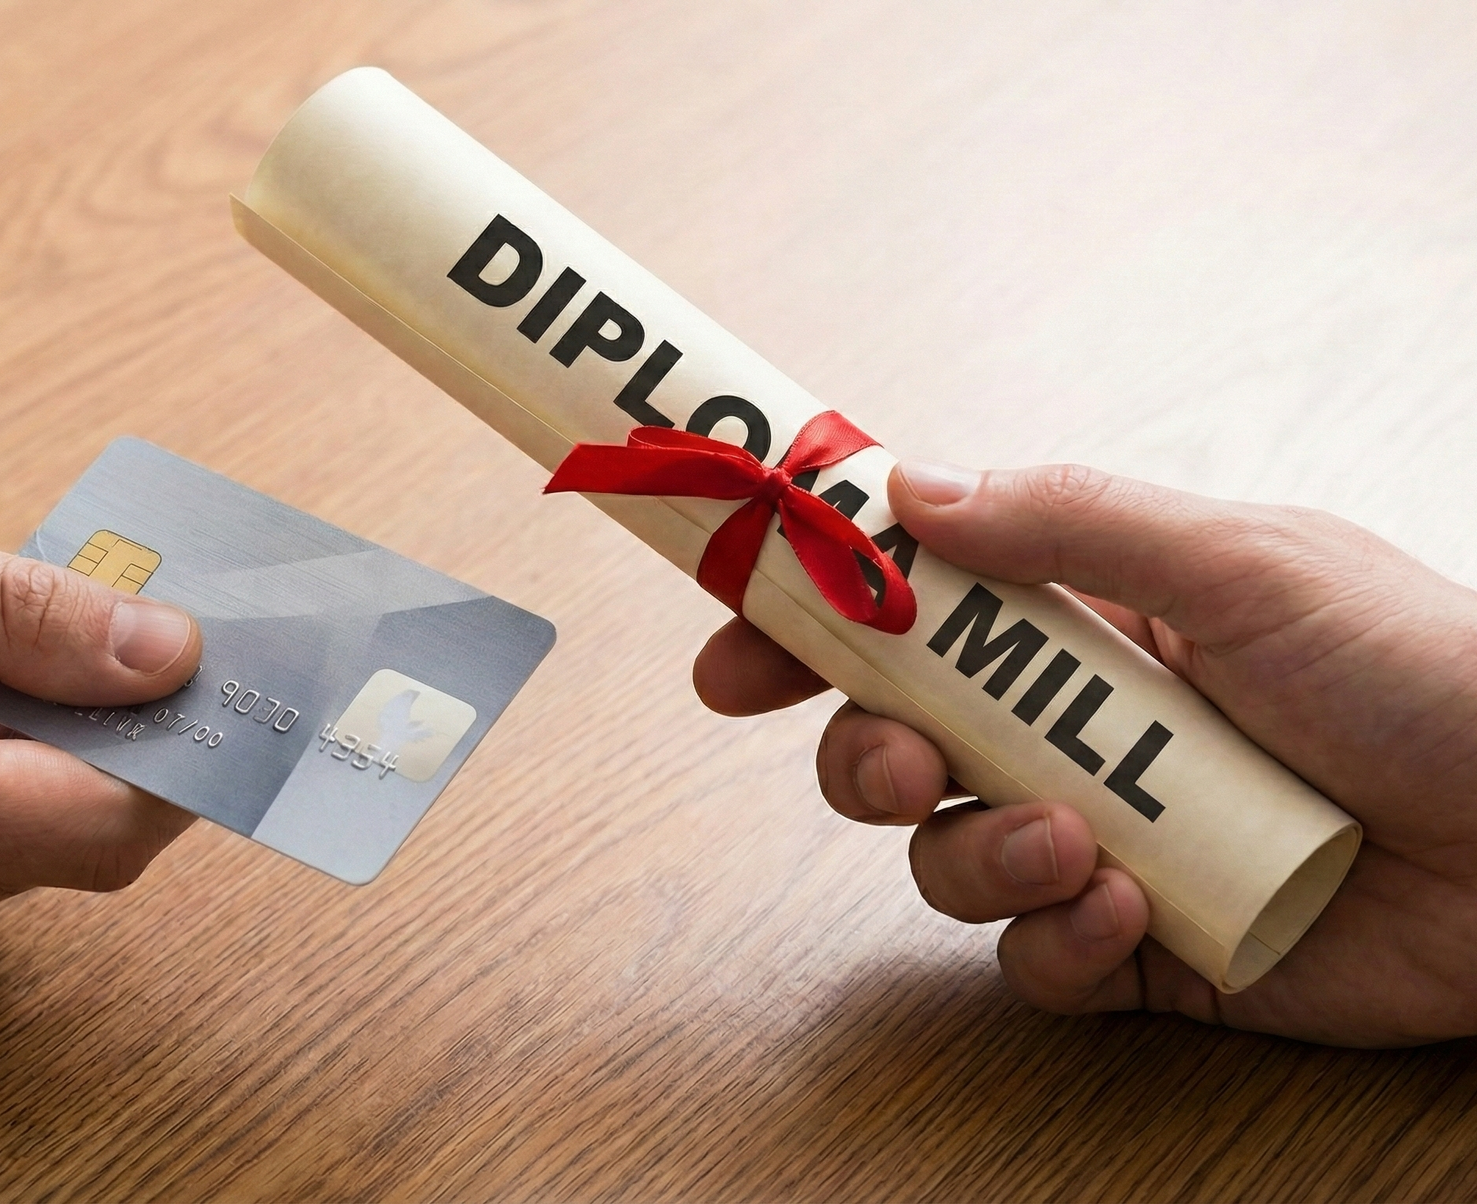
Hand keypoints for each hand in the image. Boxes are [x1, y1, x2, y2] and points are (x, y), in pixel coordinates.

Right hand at [0, 472, 202, 983]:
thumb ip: (19, 610)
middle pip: (75, 849)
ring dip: (58, 767)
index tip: (227, 682)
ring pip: (25, 861)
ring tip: (17, 665)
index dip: (187, 758)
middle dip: (130, 749)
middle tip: (138, 645)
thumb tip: (167, 654)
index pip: (97, 825)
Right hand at [694, 461, 1476, 1046]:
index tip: (733, 641)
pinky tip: (1122, 909)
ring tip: (1067, 844)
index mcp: (1089, 620)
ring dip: (973, 853)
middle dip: (861, 755)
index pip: (910, 608)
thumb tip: (910, 487)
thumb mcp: (1246, 563)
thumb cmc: (1428, 673)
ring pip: (944, 858)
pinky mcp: (1139, 948)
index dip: (808, 621)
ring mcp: (1099, 840)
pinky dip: (1053, 939)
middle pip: (892, 738)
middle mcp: (1075, 729)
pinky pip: (1032, 958)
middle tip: (898, 759)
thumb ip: (1072, 521)